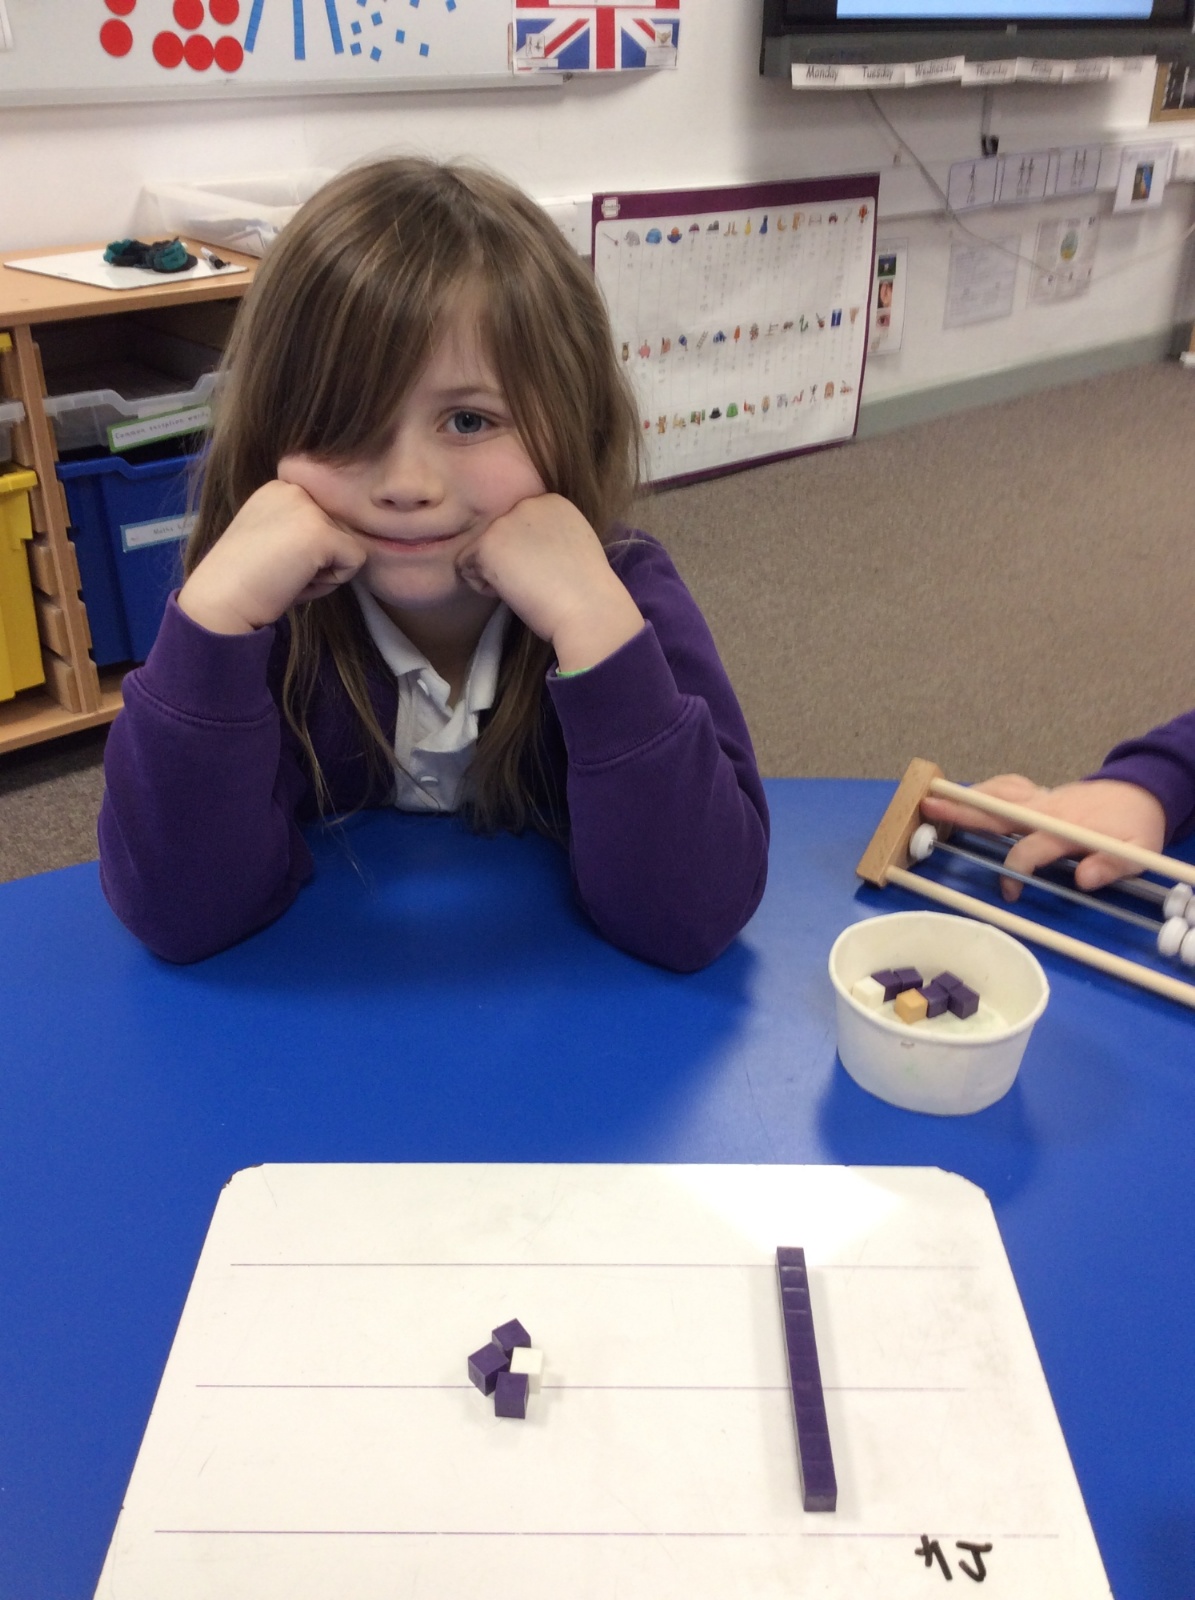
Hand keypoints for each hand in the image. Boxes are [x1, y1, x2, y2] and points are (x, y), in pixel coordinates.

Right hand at [177, 477, 365, 634]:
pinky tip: (297, 581)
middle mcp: (294, 490)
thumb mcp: (271, 540)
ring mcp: (308, 509)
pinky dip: (332, 582)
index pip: (322, 520)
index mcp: (279, 489)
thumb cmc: (244, 582)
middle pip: (337, 532)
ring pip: (347, 546)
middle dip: (317, 561)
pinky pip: (355, 561)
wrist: (220, 599)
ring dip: (323, 573)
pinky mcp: (321, 533)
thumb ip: (299, 530)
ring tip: (285, 577)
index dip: (306, 551)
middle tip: (278, 573)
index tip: (272, 562)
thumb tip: (340, 542)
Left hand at [455, 493, 643, 671]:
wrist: (590, 610)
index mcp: (552, 502)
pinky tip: (514, 592)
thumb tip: (523, 549)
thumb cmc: (587, 593)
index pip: (518, 526)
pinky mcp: (488, 543)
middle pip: (497, 535)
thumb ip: (549, 536)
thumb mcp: (575, 546)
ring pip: (478, 550)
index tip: (550, 573)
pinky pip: (464, 567)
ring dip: (495, 574)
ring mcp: (505, 522)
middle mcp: (527, 503)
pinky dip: (483, 587)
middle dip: (508, 562)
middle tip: (537, 583)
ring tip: (528, 587)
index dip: (527, 555)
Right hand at [920, 773, 1166, 897]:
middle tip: (928, 805)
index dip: (1014, 872)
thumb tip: (1082, 879)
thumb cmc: (1136, 826)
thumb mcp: (1138, 852)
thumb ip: (1112, 866)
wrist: (1143, 790)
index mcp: (1065, 828)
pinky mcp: (1040, 793)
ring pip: (998, 793)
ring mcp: (1041, 797)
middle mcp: (1046, 808)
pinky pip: (1007, 787)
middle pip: (998, 810)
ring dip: (968, 796)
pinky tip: (970, 795)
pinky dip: (985, 789)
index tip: (1011, 893)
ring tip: (935, 797)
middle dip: (963, 809)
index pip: (1028, 849)